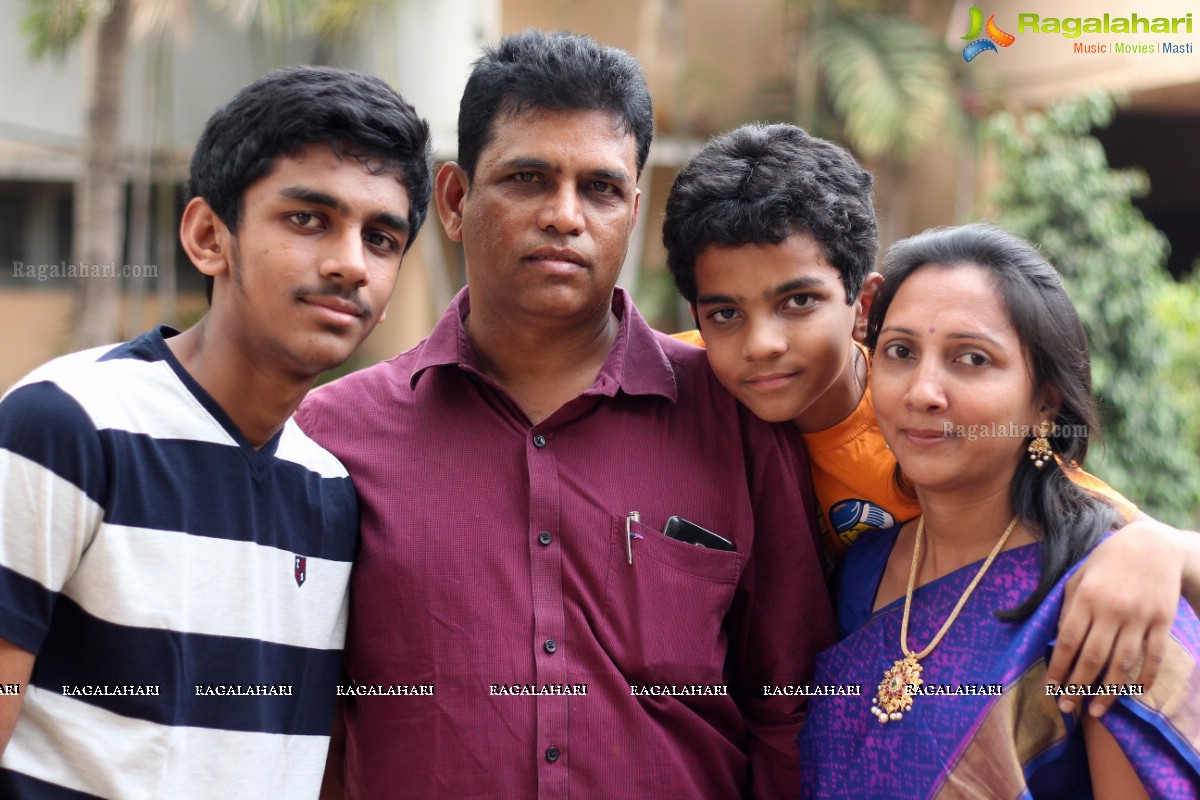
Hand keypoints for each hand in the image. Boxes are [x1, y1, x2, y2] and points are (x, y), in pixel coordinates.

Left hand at [1045, 521, 1180, 717]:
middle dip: (1078, 686)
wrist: (1153, 545)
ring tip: (1096, 711)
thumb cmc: (1108, 561)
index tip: (1051, 688)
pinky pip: (1154, 656)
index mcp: (1086, 597)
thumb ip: (1068, 606)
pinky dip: (1145, 678)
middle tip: (1067, 708)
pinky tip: (1134, 694)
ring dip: (1109, 691)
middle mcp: (1112, 610)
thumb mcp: (1080, 575)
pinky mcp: (1162, 621)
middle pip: (1093, 657)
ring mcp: (1140, 617)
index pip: (1067, 641)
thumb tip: (1058, 640)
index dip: (1058, 668)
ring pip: (1123, 662)